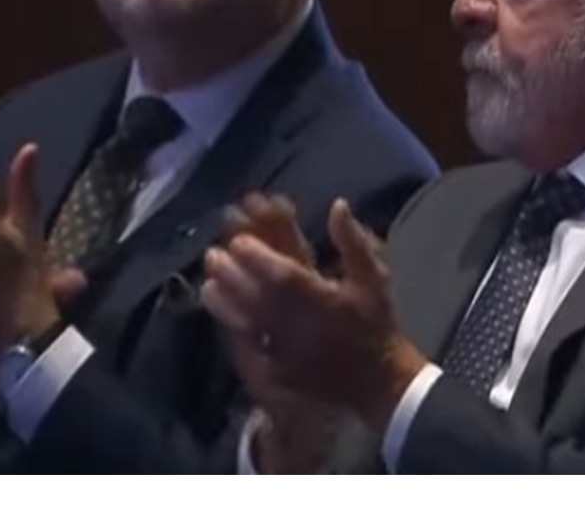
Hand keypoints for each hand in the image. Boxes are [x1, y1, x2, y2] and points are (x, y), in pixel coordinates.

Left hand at [202, 198, 424, 434]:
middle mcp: (302, 325)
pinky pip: (249, 344)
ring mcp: (287, 350)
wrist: (376, 379)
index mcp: (326, 300)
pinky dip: (231, 325)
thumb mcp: (374, 278)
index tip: (239, 240)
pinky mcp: (278, 368)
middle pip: (258, 298)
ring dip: (225, 299)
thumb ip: (353, 242)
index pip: (286, 275)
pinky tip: (220, 310)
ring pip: (247, 321)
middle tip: (213, 254)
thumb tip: (337, 205)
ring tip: (208, 280)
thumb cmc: (375, 322)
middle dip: (232, 274)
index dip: (259, 256)